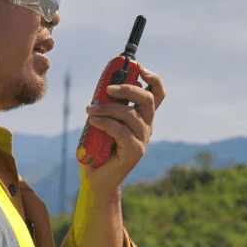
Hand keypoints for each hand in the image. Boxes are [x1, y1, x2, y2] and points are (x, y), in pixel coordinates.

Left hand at [82, 62, 163, 199]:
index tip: (139, 68)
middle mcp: (147, 126)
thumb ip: (106, 105)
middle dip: (128, 88)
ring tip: (90, 109)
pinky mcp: (134, 151)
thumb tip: (101, 86)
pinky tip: (93, 120)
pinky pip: (120, 130)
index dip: (153, 79)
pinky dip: (104, 122)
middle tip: (107, 88)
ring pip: (129, 114)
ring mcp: (142, 139)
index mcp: (143, 117)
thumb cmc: (98, 148)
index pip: (157, 94)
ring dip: (107, 108)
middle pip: (147, 99)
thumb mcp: (103, 121)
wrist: (97, 178)